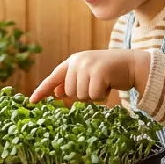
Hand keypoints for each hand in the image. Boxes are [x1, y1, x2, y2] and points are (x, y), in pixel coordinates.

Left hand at [29, 50, 150, 103]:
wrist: (133, 65)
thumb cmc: (110, 73)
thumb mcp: (88, 75)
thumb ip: (72, 82)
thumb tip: (56, 93)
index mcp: (72, 61)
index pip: (54, 77)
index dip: (42, 90)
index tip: (32, 101)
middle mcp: (78, 61)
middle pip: (69, 92)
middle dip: (82, 95)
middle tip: (96, 85)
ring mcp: (88, 66)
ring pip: (80, 96)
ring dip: (93, 96)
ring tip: (103, 84)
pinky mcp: (99, 72)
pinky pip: (94, 96)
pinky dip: (102, 96)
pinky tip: (109, 86)